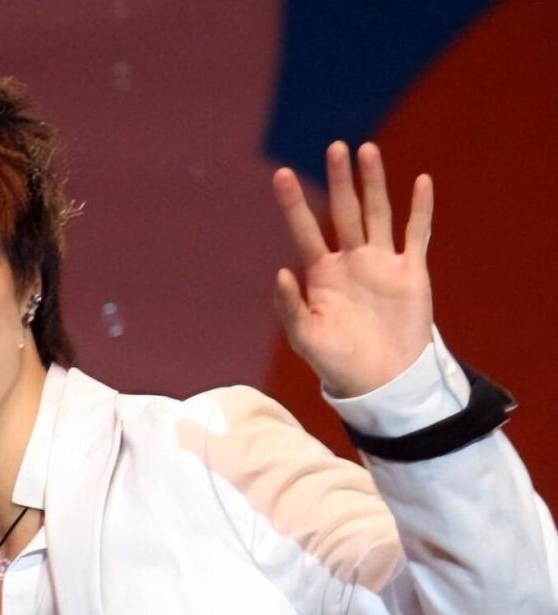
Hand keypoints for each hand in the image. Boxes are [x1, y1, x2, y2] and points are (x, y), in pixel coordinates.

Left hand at [273, 141, 433, 396]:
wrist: (381, 380)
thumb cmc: (337, 362)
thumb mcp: (306, 338)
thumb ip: (290, 307)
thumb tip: (281, 272)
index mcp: (321, 275)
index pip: (304, 230)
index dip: (294, 204)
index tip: (281, 174)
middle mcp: (350, 262)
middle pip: (344, 212)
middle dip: (339, 181)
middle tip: (335, 148)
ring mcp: (381, 264)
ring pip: (377, 214)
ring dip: (374, 184)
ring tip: (367, 151)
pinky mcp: (411, 272)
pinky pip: (416, 234)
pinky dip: (420, 209)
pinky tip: (420, 181)